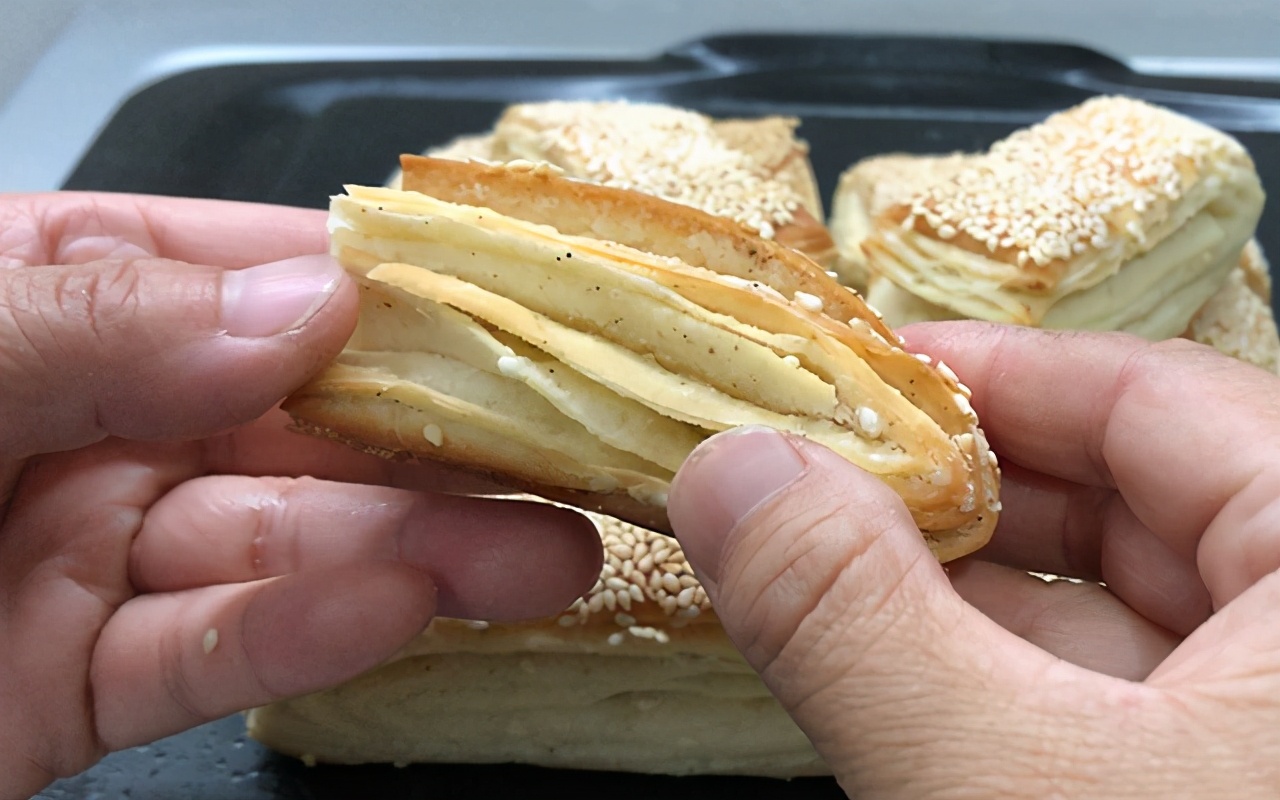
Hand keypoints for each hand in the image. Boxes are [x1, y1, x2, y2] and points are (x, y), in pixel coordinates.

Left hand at [0, 193, 600, 797]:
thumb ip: (104, 319)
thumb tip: (309, 299)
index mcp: (57, 300)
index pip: (252, 275)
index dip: (390, 288)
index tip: (522, 306)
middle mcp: (94, 422)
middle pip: (303, 424)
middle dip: (443, 442)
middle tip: (571, 455)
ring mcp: (90, 558)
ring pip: (282, 546)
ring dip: (415, 549)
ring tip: (541, 555)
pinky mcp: (79, 688)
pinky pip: (208, 656)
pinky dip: (306, 637)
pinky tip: (396, 613)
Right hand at [668, 323, 1279, 797]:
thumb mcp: (1004, 782)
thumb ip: (854, 620)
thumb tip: (730, 475)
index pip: (1158, 394)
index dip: (984, 375)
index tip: (855, 378)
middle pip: (1140, 495)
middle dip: (959, 493)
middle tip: (821, 487)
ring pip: (1130, 612)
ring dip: (971, 598)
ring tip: (835, 579)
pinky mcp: (1245, 786)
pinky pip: (1141, 706)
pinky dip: (1017, 687)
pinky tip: (912, 684)